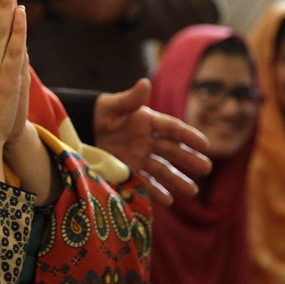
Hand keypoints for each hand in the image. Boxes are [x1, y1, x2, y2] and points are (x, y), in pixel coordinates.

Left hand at [94, 79, 211, 206]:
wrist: (78, 130)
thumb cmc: (97, 113)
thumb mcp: (112, 106)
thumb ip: (130, 99)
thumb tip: (145, 82)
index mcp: (147, 121)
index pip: (172, 128)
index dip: (189, 136)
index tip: (205, 144)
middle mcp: (147, 141)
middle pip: (172, 151)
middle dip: (189, 160)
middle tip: (206, 168)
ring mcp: (139, 157)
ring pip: (162, 170)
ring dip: (177, 180)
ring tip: (192, 192)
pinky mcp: (128, 171)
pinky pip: (145, 183)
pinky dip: (156, 192)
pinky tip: (168, 201)